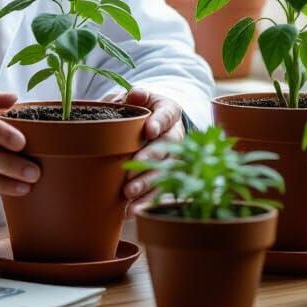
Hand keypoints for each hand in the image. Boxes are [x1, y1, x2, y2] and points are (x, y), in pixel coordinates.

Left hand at [106, 86, 183, 215]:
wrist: (151, 123)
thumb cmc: (139, 108)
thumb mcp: (136, 98)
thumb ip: (134, 96)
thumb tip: (135, 95)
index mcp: (169, 110)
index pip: (166, 114)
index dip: (159, 122)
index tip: (149, 131)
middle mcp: (177, 134)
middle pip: (167, 148)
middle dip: (149, 162)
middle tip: (129, 175)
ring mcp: (176, 156)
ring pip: (168, 172)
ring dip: (149, 186)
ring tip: (130, 197)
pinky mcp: (172, 175)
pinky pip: (164, 190)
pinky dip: (148, 201)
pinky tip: (131, 211)